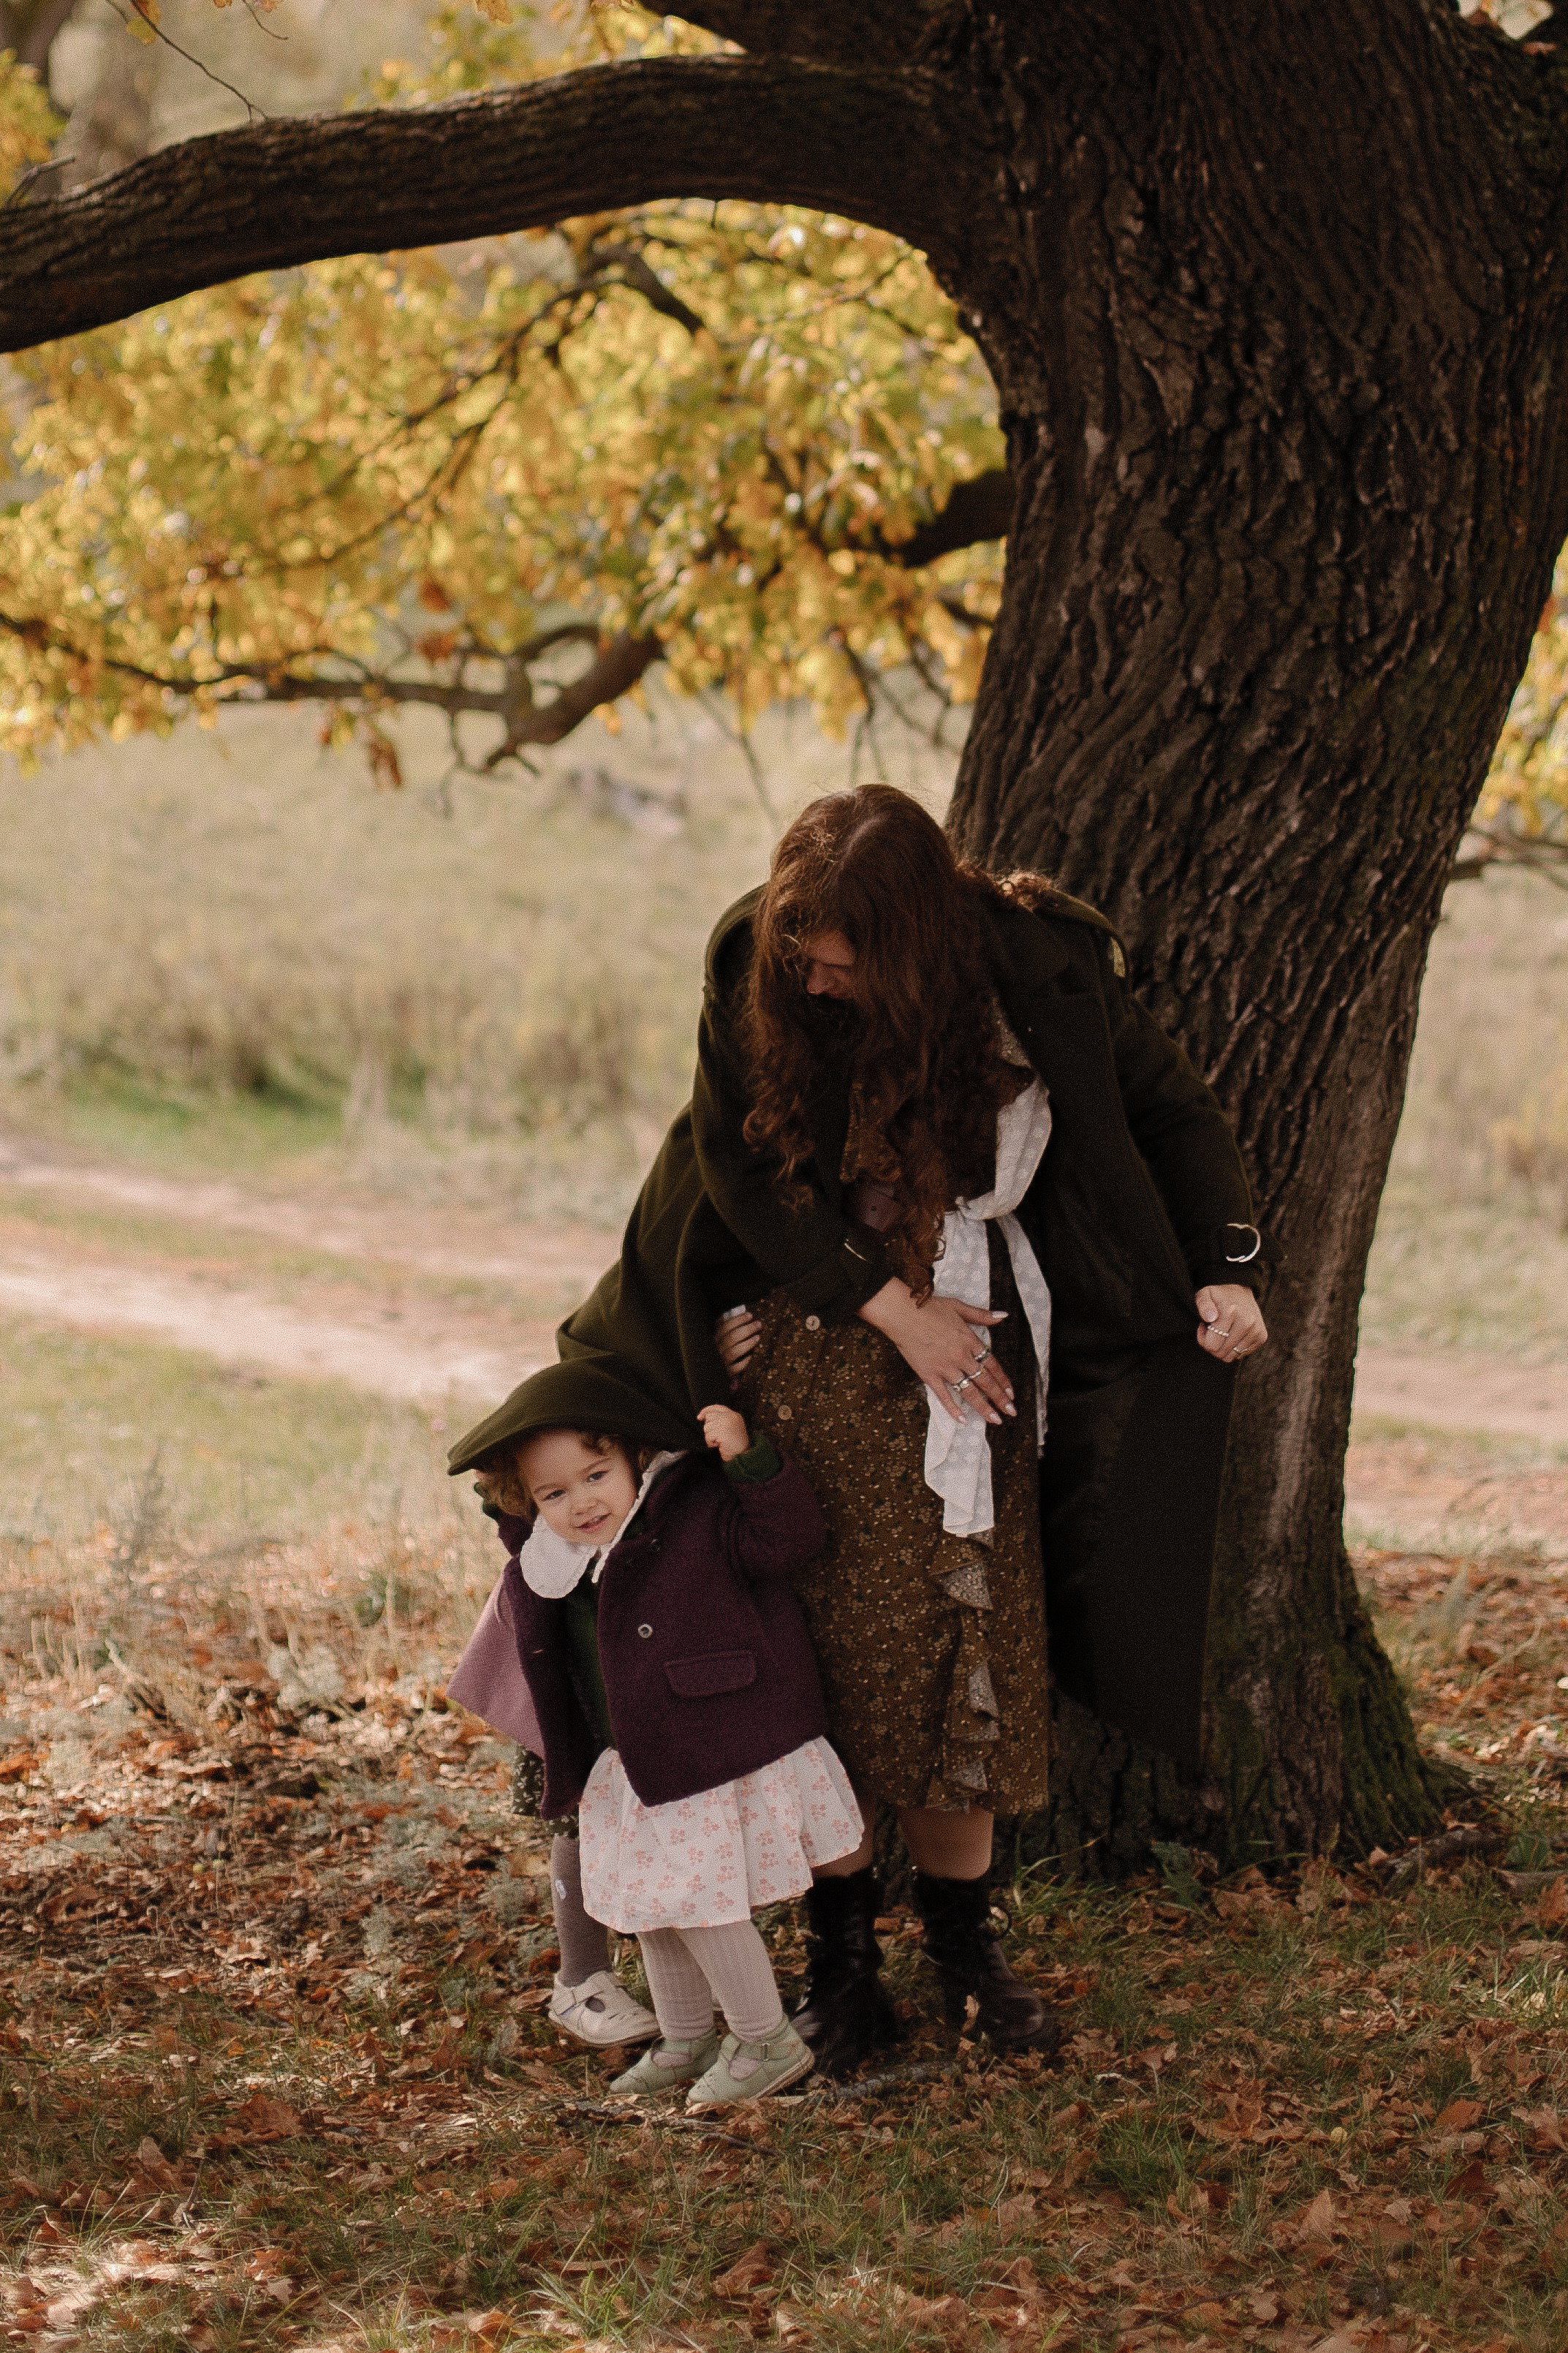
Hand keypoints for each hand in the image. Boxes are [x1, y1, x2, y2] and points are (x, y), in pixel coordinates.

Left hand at [698, 1403, 751, 1460]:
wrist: (743, 1454)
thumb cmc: (734, 1443)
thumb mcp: (730, 1427)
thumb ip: (720, 1420)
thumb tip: (702, 1417)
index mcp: (734, 1415)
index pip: (716, 1407)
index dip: (706, 1411)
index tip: (699, 1417)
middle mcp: (730, 1417)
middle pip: (709, 1417)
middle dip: (709, 1428)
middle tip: (716, 1436)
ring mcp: (726, 1424)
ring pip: (707, 1427)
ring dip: (709, 1436)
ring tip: (718, 1441)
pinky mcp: (722, 1432)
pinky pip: (708, 1436)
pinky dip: (710, 1442)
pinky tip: (718, 1445)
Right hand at [714, 1305, 761, 1388]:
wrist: (706, 1375)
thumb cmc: (716, 1351)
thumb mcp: (716, 1338)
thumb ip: (724, 1327)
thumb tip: (740, 1311)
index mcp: (711, 1339)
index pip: (724, 1326)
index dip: (738, 1320)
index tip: (750, 1315)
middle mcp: (714, 1350)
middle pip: (731, 1337)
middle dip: (747, 1329)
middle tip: (758, 1324)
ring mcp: (719, 1362)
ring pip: (734, 1351)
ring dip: (747, 1343)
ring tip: (758, 1337)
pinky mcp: (725, 1374)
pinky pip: (736, 1367)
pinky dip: (744, 1361)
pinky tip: (751, 1355)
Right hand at [858, 1277, 1014, 1424]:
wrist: (903, 1313)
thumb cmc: (929, 1308)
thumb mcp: (959, 1307)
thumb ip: (982, 1315)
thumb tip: (1003, 1315)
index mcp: (970, 1341)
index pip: (992, 1365)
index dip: (1003, 1380)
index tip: (1011, 1392)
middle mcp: (961, 1357)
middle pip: (985, 1381)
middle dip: (1000, 1398)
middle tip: (1011, 1411)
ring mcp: (946, 1368)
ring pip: (969, 1392)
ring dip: (984, 1407)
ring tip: (995, 1419)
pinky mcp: (930, 1375)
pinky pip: (944, 1396)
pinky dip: (954, 1409)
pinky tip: (963, 1420)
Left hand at [1196, 1283, 1267, 1363]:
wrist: (1240, 1291)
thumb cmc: (1217, 1296)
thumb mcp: (1204, 1294)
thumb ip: (1203, 1305)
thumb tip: (1210, 1317)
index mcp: (1231, 1312)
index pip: (1212, 1345)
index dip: (1203, 1339)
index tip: (1204, 1328)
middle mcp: (1247, 1322)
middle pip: (1221, 1353)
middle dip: (1212, 1345)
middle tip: (1212, 1331)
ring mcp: (1256, 1330)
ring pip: (1232, 1356)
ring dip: (1223, 1348)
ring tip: (1221, 1332)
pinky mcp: (1261, 1337)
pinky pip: (1241, 1355)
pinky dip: (1234, 1348)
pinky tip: (1231, 1334)